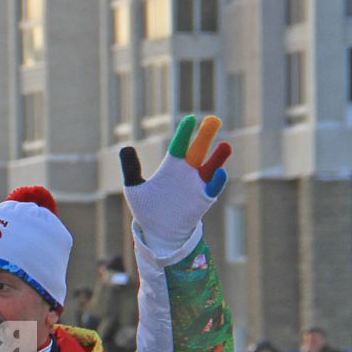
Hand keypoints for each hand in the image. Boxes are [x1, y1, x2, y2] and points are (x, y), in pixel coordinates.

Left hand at [119, 114, 230, 256]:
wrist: (157, 232)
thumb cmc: (147, 208)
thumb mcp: (134, 188)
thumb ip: (130, 168)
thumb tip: (126, 147)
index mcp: (171, 166)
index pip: (180, 145)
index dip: (185, 133)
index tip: (190, 119)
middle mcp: (187, 172)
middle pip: (198, 150)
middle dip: (206, 136)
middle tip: (213, 120)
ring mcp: (197, 185)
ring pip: (210, 167)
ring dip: (218, 158)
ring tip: (225, 146)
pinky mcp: (203, 200)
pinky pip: (212, 188)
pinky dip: (217, 181)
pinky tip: (220, 173)